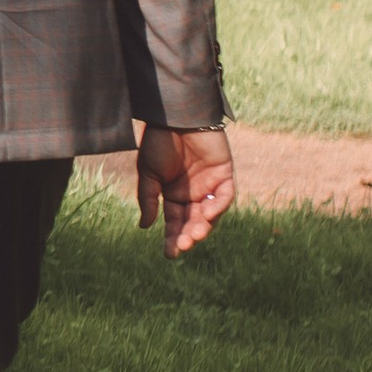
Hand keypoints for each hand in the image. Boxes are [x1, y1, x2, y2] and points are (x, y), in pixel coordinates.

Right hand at [136, 122, 234, 254]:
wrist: (174, 116)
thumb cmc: (158, 142)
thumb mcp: (148, 174)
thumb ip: (149, 199)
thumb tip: (146, 227)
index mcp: (173, 194)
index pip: (175, 222)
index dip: (173, 238)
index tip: (170, 254)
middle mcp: (192, 193)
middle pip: (194, 222)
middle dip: (189, 235)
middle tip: (184, 245)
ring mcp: (210, 184)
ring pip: (211, 214)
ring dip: (204, 226)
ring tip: (195, 234)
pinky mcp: (224, 173)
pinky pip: (226, 196)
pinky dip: (219, 206)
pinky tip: (208, 213)